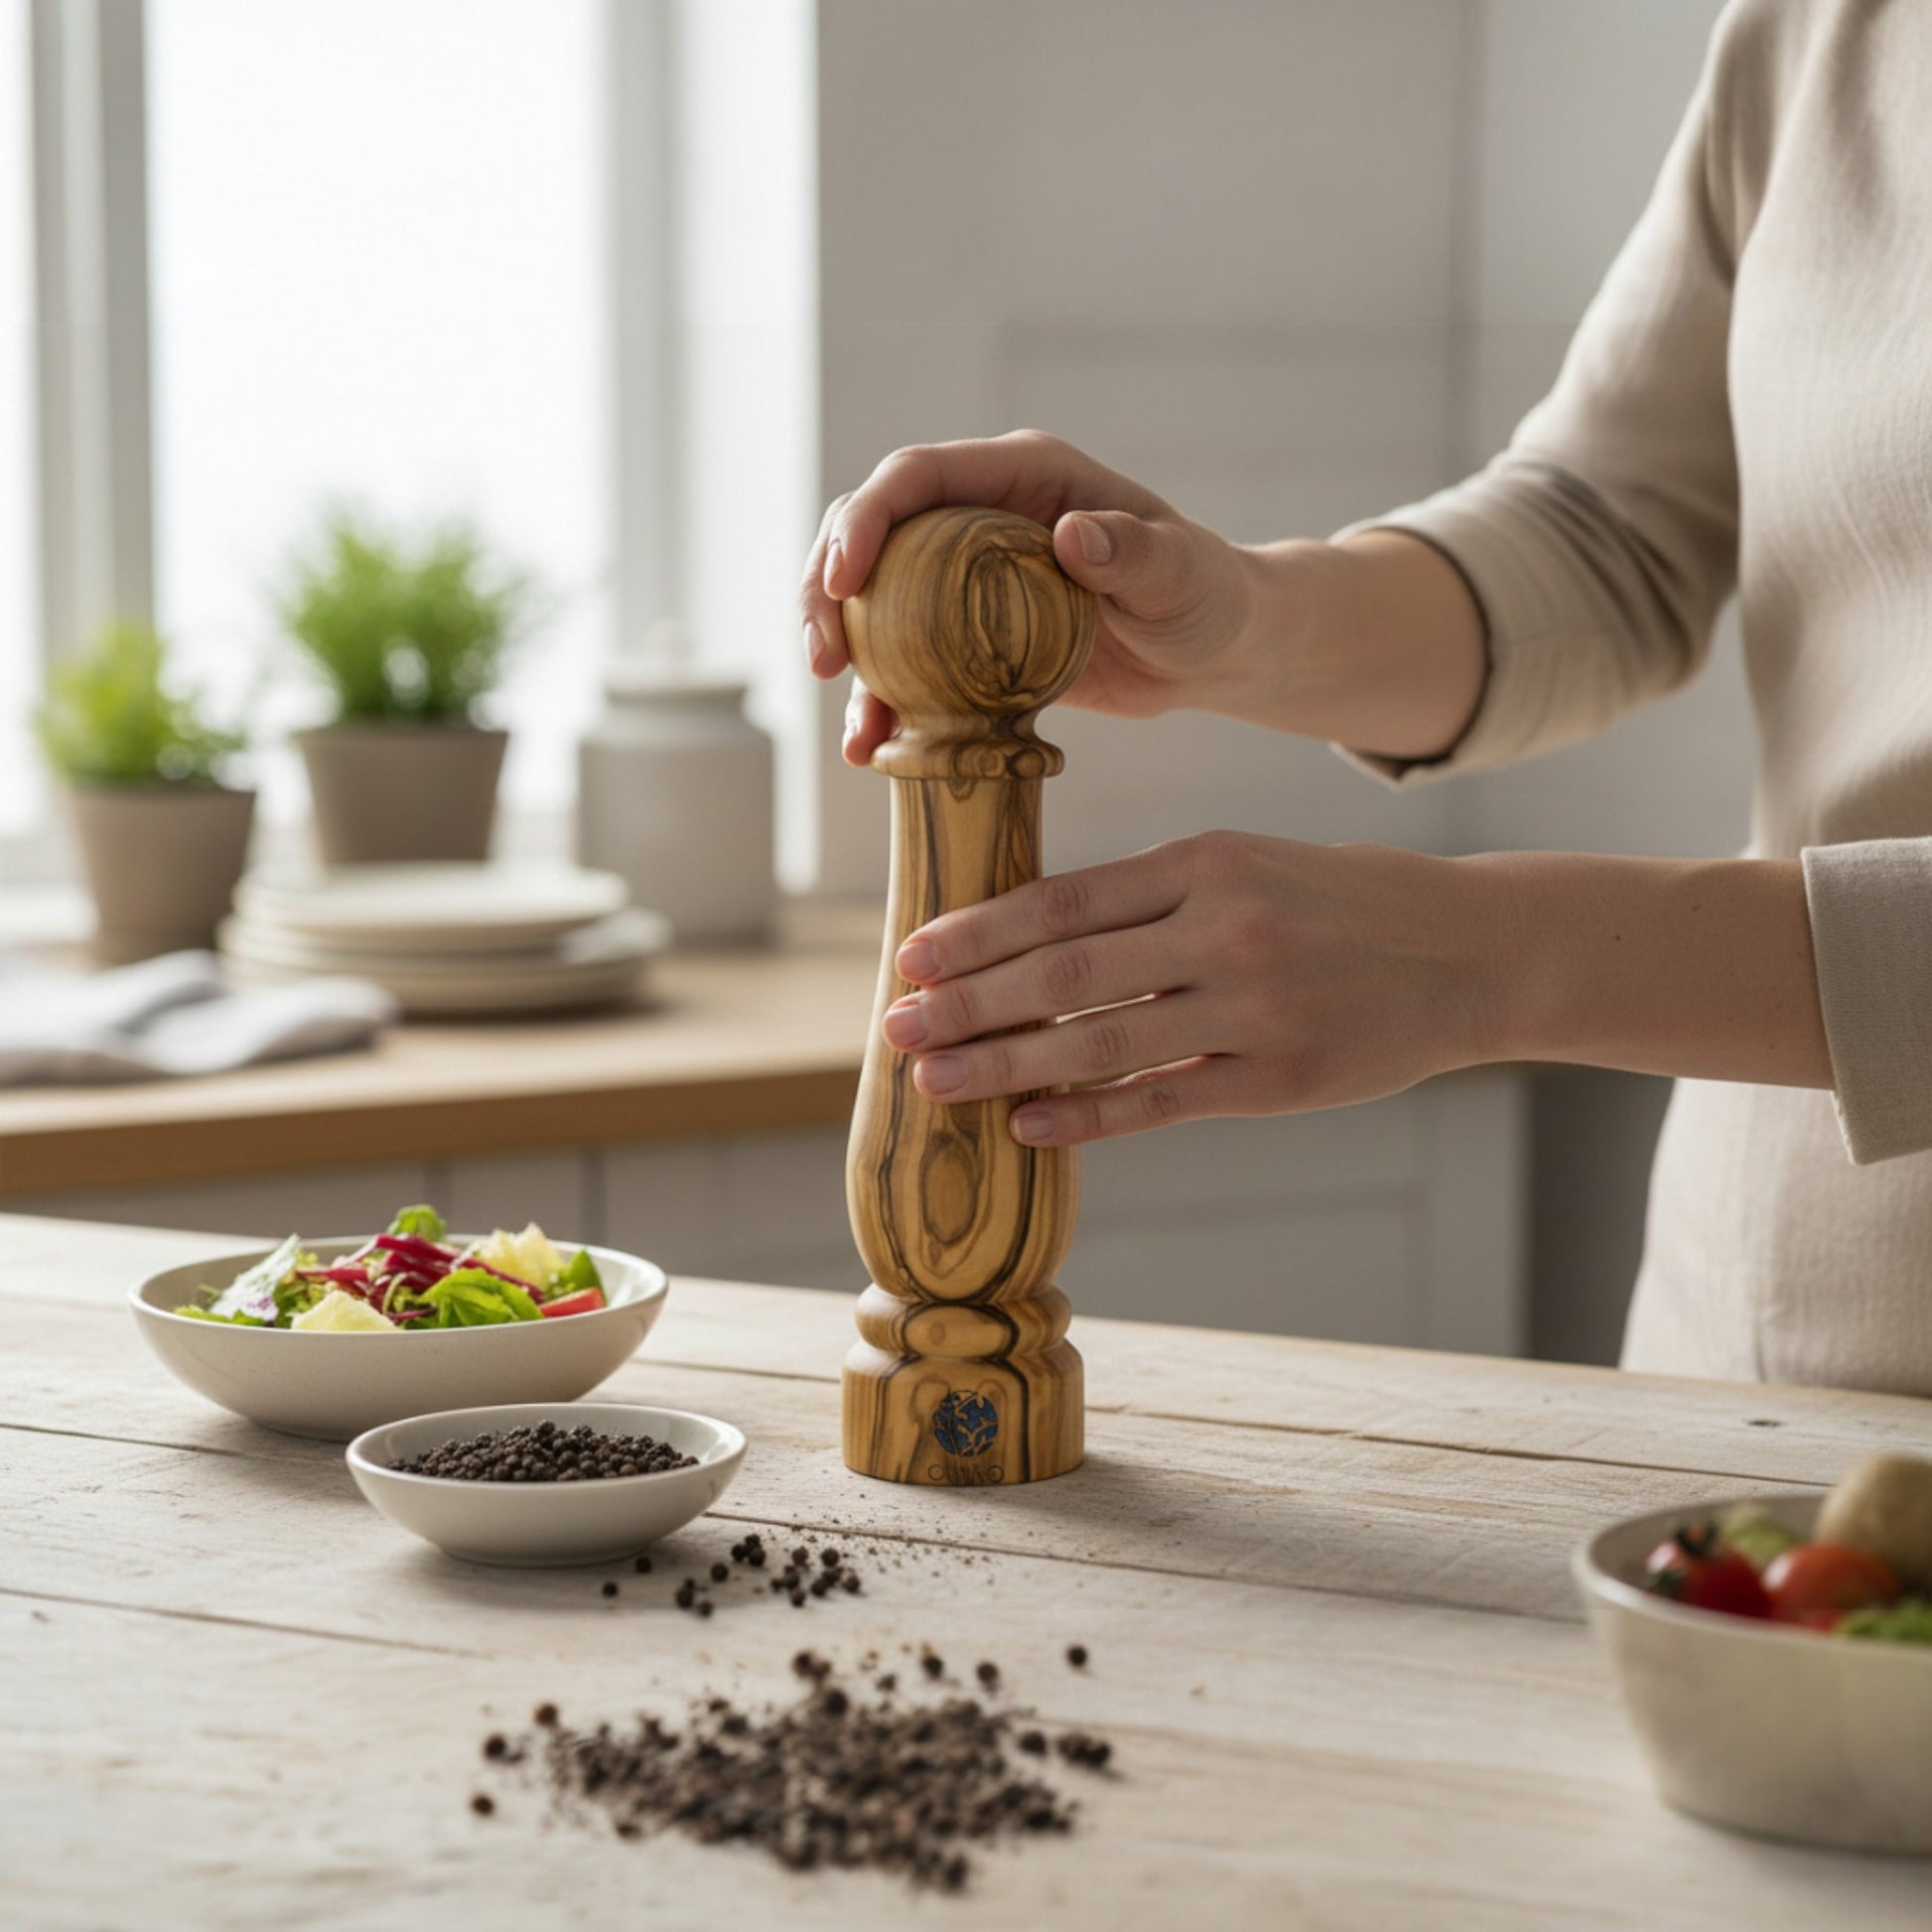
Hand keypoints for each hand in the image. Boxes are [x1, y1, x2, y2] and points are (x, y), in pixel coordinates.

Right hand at [798, 430, 1259, 765]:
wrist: (1216, 649)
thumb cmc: (1207, 595)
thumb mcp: (1179, 572)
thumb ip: (1133, 551)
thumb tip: (1072, 536)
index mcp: (1022, 477)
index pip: (918, 477)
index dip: (866, 520)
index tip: (844, 582)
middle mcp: (982, 517)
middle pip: (873, 535)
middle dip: (827, 591)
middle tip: (821, 659)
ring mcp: (968, 581)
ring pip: (876, 604)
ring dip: (845, 656)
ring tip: (851, 722)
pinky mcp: (972, 642)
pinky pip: (909, 666)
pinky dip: (886, 705)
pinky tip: (875, 751)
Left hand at [878, 831, 1497, 1146]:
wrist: (1471, 950)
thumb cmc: (1342, 903)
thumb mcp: (1248, 862)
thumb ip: (1152, 895)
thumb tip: (1035, 934)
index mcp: (1205, 862)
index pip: (1063, 900)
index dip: (978, 933)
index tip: (912, 956)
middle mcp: (1223, 929)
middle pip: (1064, 973)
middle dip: (967, 1003)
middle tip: (894, 1025)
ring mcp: (1253, 1009)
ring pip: (1099, 1041)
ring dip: (1004, 1063)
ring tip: (936, 1080)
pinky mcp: (1278, 1081)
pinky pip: (1161, 1101)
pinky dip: (1086, 1115)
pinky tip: (1027, 1124)